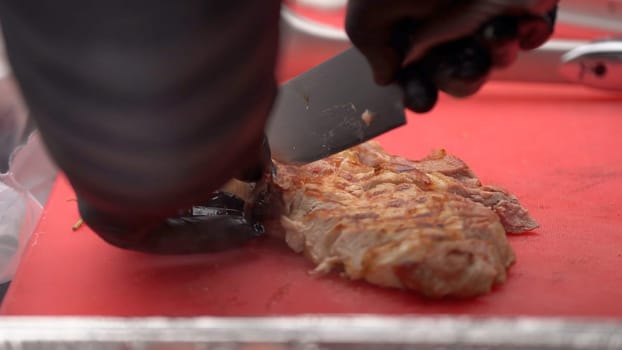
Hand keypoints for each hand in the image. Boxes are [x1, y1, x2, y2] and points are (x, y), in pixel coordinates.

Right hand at [345, 0, 558, 111]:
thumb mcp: (367, 10)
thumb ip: (370, 46)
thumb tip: (382, 76)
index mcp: (411, 31)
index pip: (414, 75)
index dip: (417, 93)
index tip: (421, 98)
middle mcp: (446, 25)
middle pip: (457, 76)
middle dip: (461, 80)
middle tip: (464, 66)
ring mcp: (482, 13)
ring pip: (495, 59)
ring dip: (496, 56)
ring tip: (494, 33)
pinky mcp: (520, 2)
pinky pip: (531, 31)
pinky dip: (530, 33)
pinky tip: (523, 20)